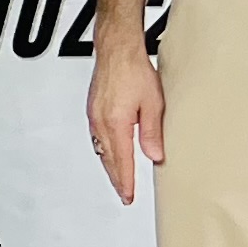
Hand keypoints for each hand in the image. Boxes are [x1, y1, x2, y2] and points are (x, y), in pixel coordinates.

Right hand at [89, 46, 165, 203]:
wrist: (116, 49)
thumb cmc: (134, 70)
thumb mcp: (153, 104)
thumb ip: (151, 132)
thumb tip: (154, 156)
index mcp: (115, 124)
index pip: (121, 161)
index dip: (126, 181)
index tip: (128, 196)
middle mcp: (100, 122)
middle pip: (107, 159)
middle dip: (117, 178)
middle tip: (124, 194)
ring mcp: (94, 116)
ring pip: (100, 149)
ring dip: (110, 165)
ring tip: (119, 178)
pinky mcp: (93, 110)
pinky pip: (97, 137)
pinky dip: (104, 150)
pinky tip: (109, 151)